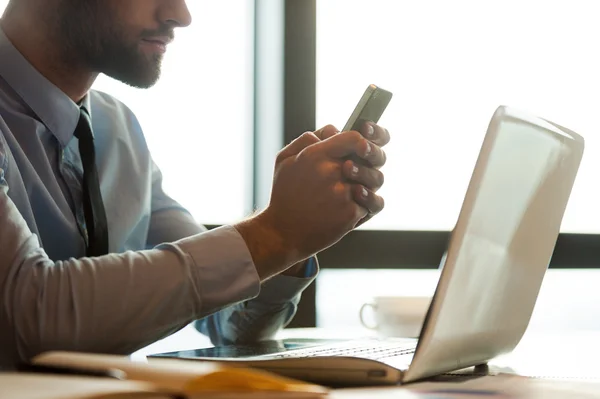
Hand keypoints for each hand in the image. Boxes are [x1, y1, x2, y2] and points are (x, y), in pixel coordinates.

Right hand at [235, 129, 382, 279]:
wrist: (282, 234)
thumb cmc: (284, 195)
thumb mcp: (284, 160)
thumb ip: (307, 138)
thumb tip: (332, 130)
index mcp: (316, 155)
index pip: (354, 137)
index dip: (363, 140)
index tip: (362, 146)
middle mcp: (332, 171)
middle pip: (370, 158)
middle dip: (372, 161)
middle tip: (366, 169)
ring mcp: (343, 193)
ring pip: (375, 181)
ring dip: (369, 184)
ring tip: (355, 190)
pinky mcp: (350, 213)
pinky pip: (372, 204)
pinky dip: (365, 206)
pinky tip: (353, 207)